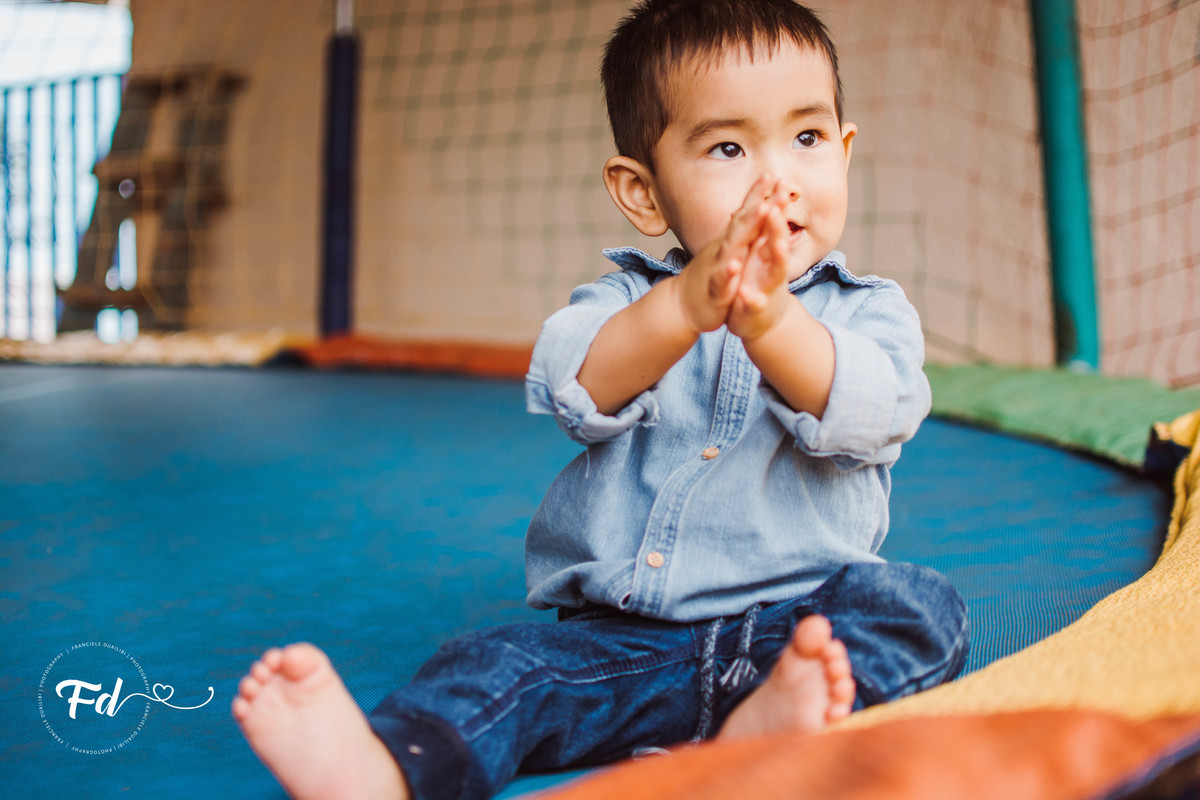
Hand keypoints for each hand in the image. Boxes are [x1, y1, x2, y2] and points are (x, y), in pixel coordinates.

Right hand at [670, 174, 776, 334]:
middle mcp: (723, 250)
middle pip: (741, 223)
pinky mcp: (715, 291)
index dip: (758, 194)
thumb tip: (749, 207)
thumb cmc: (710, 276)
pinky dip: (728, 273)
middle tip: (769, 180)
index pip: (745, 214)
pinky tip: (735, 266)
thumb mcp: (727, 250)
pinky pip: (722, 281)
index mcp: (730, 242)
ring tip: (761, 210)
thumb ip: (738, 230)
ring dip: (745, 230)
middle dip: (756, 202)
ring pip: (731, 247)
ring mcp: (717, 268)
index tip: (771, 173)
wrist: (683, 305)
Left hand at [728, 180, 793, 340]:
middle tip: (778, 203)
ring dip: (777, 255)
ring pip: (775, 270)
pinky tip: (747, 295)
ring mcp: (767, 287)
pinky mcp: (756, 308)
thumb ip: (763, 231)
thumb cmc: (759, 283)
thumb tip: (764, 202)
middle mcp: (772, 266)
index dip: (776, 203)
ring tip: (778, 242)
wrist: (761, 321)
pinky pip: (755, 303)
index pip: (774, 224)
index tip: (779, 180)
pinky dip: (752, 298)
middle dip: (778, 224)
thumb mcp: (760, 254)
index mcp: (768, 252)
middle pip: (778, 240)